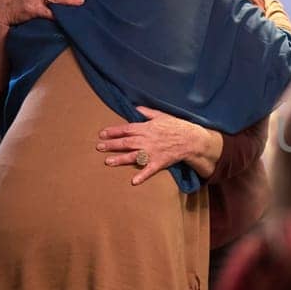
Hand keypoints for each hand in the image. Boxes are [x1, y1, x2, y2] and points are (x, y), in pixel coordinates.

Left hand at [97, 107, 223, 184]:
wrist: (191, 139)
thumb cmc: (177, 126)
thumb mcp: (162, 115)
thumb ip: (147, 112)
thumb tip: (136, 107)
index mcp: (147, 128)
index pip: (126, 129)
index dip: (113, 131)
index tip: (102, 134)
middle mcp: (147, 140)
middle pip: (126, 142)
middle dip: (112, 145)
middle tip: (99, 147)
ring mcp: (153, 152)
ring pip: (133, 156)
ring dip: (120, 159)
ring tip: (107, 162)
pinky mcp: (160, 162)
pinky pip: (149, 170)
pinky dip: (142, 176)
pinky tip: (134, 182)